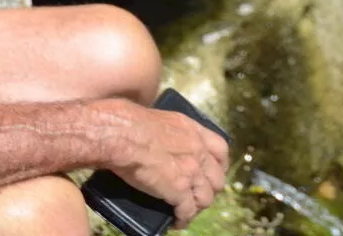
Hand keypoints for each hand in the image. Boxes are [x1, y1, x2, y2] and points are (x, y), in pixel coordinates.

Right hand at [108, 101, 229, 228]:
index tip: (211, 173)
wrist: (122, 135)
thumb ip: (172, 133)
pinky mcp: (179, 191)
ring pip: (206, 198)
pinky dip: (183, 219)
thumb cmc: (131, 123)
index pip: (221, 150)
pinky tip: (176, 222)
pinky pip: (188, 211)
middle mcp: (198, 151)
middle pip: (217, 178)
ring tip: (186, 211)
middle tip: (197, 194)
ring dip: (197, 207)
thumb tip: (164, 142)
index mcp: (194, 131)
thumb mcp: (161, 120)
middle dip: (209, 189)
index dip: (219, 165)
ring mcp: (191, 172)